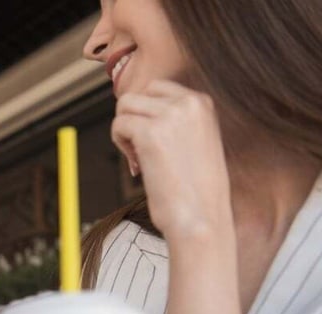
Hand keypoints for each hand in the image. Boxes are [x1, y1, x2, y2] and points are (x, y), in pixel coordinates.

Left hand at [111, 80, 232, 239]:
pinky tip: (137, 165)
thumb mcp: (195, 142)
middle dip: (132, 119)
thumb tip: (136, 109)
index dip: (146, 114)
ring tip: (140, 159)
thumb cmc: (196, 190)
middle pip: (137, 94)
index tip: (154, 143)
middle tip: (141, 152)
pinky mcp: (150, 132)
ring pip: (124, 106)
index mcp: (203, 102)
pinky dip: (120, 144)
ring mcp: (170, 114)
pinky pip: (118, 125)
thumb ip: (174, 121)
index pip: (158, 88)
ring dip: (124, 132)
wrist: (201, 218)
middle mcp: (189, 102)